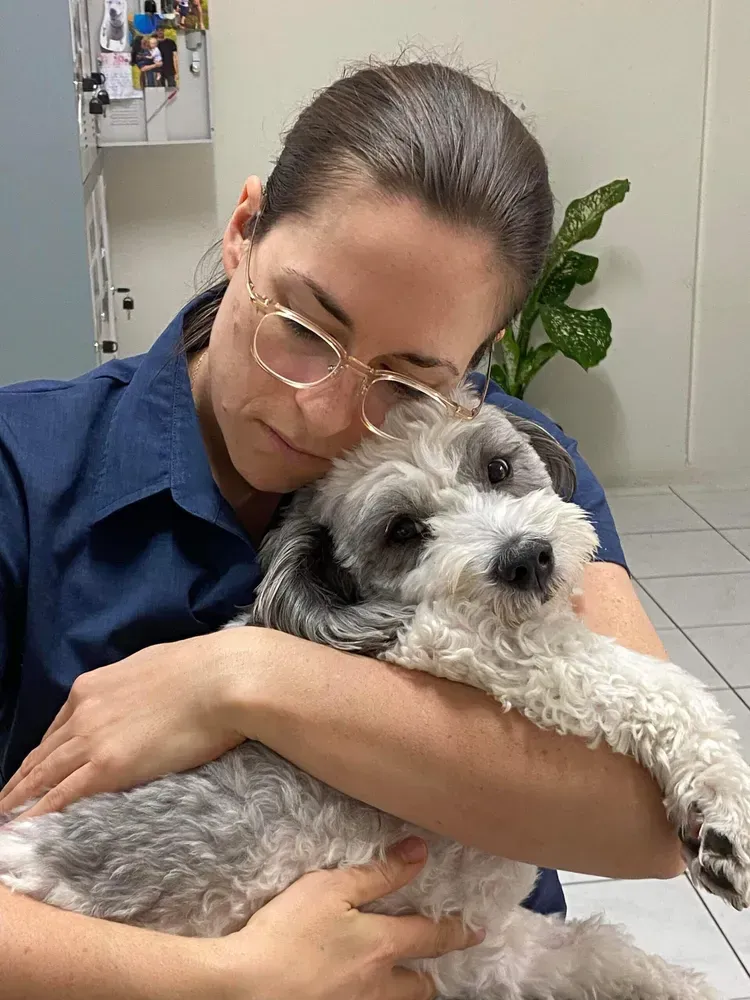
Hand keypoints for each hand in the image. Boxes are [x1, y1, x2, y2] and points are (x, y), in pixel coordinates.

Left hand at [0, 631, 253, 819]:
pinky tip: (23, 828)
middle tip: (3, 804)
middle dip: (20, 782)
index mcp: (92, 686)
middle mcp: (83, 711)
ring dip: (18, 801)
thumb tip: (138, 700)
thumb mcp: (152, 668)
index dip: (42, 754)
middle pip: (41, 754)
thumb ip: (132, 688)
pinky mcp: (108, 766)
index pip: (56, 727)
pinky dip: (36, 814)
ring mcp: (92, 739)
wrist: (222, 678)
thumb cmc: (204, 668)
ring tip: (4, 820)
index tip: (33, 771)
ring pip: (42, 776)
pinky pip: (60, 796)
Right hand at [205, 838, 483, 999]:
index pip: (431, 937)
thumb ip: (379, 873)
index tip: (476, 929)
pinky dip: (371, 999)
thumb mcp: (332, 888)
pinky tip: (356, 990)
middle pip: (418, 987)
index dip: (456, 931)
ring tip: (403, 983)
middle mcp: (377, 985)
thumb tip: (419, 852)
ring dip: (402, 993)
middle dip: (429, 977)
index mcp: (382, 946)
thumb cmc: (287, 933)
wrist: (245, 988)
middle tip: (434, 969)